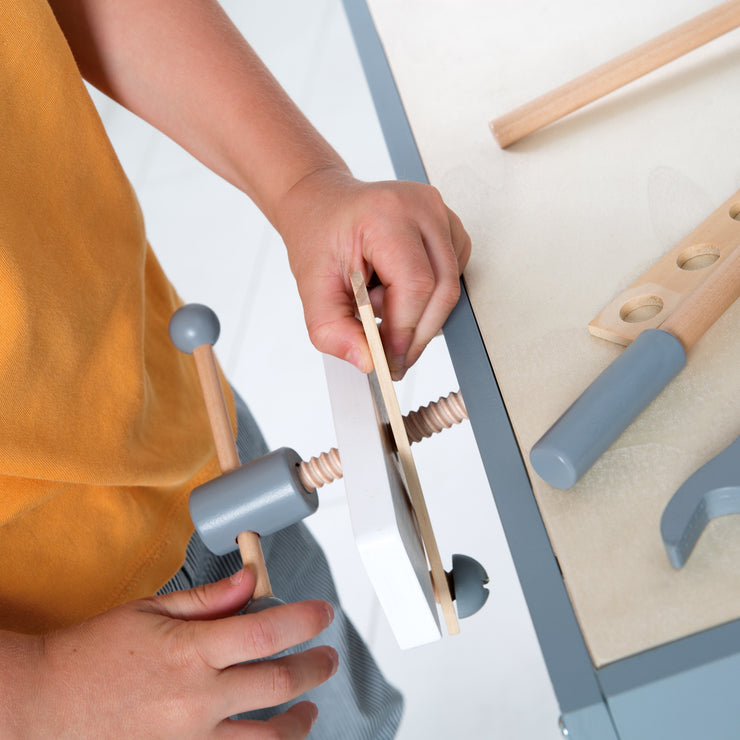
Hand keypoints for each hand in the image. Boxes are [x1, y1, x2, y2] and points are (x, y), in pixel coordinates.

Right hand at [9, 568, 335, 738]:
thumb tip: (252, 580)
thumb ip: (209, 599)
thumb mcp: (151, 610)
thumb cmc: (95, 652)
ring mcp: (191, 737)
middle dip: (316, 667)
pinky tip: (271, 736)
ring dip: (300, 720)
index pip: (266, 632)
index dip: (304, 620)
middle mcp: (197, 697)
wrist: (45, 704)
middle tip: (328, 657)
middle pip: (279, 683)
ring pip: (268, 737)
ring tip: (309, 707)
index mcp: (190, 649)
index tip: (323, 613)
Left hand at [278, 168, 470, 379]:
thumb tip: (367, 361)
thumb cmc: (319, 238)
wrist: (324, 206)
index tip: (389, 360)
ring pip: (450, 287)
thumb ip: (332, 330)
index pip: (415, 284)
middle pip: (442, 289)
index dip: (405, 330)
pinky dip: (428, 296)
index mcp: (385, 214)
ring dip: (420, 312)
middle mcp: (421, 207)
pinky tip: (397, 288)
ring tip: (381, 303)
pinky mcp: (449, 226)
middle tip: (392, 357)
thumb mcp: (311, 289)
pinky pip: (452, 277)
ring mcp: (440, 213)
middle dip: (417, 333)